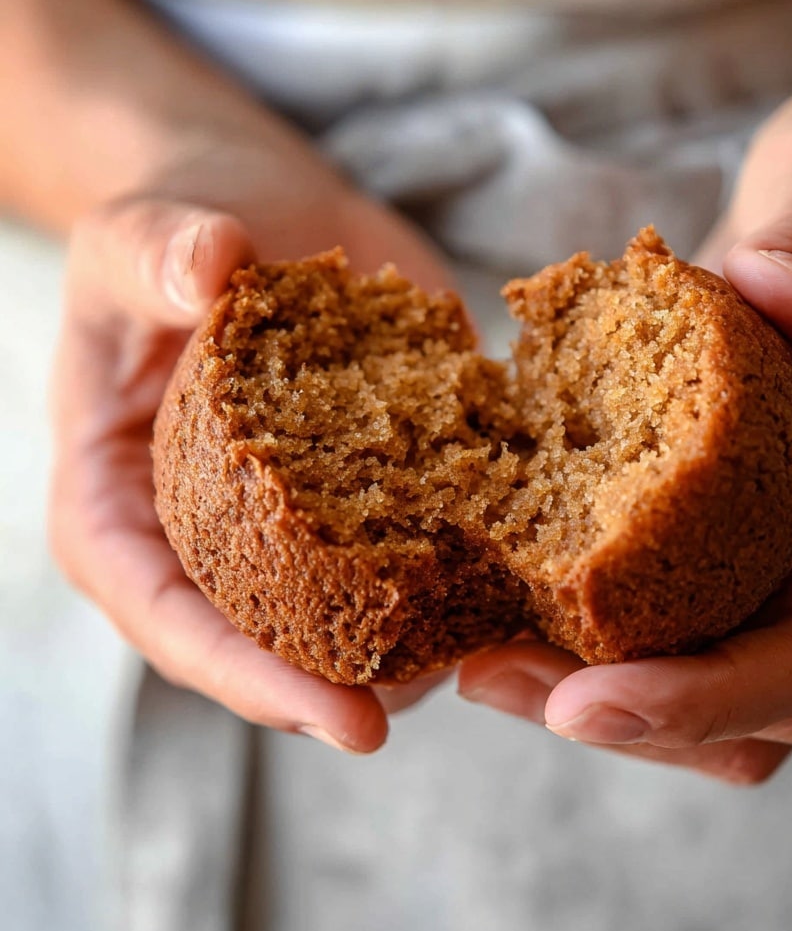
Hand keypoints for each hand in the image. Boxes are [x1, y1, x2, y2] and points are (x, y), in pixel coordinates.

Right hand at [49, 136, 451, 750]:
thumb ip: (157, 256)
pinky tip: (525, 569)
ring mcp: (299, 523)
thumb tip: (212, 263)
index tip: (343, 719)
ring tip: (501, 648)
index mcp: (127, 514)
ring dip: (428, 639)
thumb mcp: (137, 239)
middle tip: (448, 698)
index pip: (174, 624)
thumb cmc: (169, 234)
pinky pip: (417, 542)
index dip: (253, 680)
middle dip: (355, 685)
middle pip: (274, 646)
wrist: (254, 211)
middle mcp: (213, 540)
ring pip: (356, 614)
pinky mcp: (374, 487)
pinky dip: (469, 561)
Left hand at [459, 81, 791, 782]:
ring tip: (487, 652)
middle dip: (634, 716)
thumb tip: (776, 305)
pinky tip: (514, 580)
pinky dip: (600, 620)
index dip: (708, 699)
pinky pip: (680, 603)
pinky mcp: (742, 507)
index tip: (587, 707)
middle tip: (491, 676)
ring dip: (608, 685)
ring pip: (718, 670)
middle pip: (757, 700)